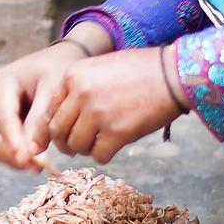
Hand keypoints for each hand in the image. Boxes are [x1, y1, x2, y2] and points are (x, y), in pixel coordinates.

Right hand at [0, 24, 110, 169]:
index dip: (15, 142)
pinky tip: (35, 160)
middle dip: (14, 154)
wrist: (59, 60)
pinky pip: (2, 146)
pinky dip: (15, 156)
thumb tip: (34, 152)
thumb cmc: (59, 68)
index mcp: (2, 82)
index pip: (4, 118)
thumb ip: (42, 118)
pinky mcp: (2, 123)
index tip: (29, 160)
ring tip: (39, 166)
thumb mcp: (53, 87)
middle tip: (39, 167)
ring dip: (13, 159)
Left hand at [43, 45, 187, 163]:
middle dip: (65, 143)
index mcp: (74, 75)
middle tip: (75, 147)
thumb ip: (80, 87)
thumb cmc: (140, 69)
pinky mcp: (117, 132)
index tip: (62, 134)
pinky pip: (99, 155)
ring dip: (86, 149)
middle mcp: (81, 94)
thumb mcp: (101, 67)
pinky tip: (113, 147)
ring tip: (98, 144)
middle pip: (58, 130)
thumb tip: (65, 117)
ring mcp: (98, 114)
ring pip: (76, 146)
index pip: (50, 109)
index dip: (55, 126)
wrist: (172, 74)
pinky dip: (104, 155)